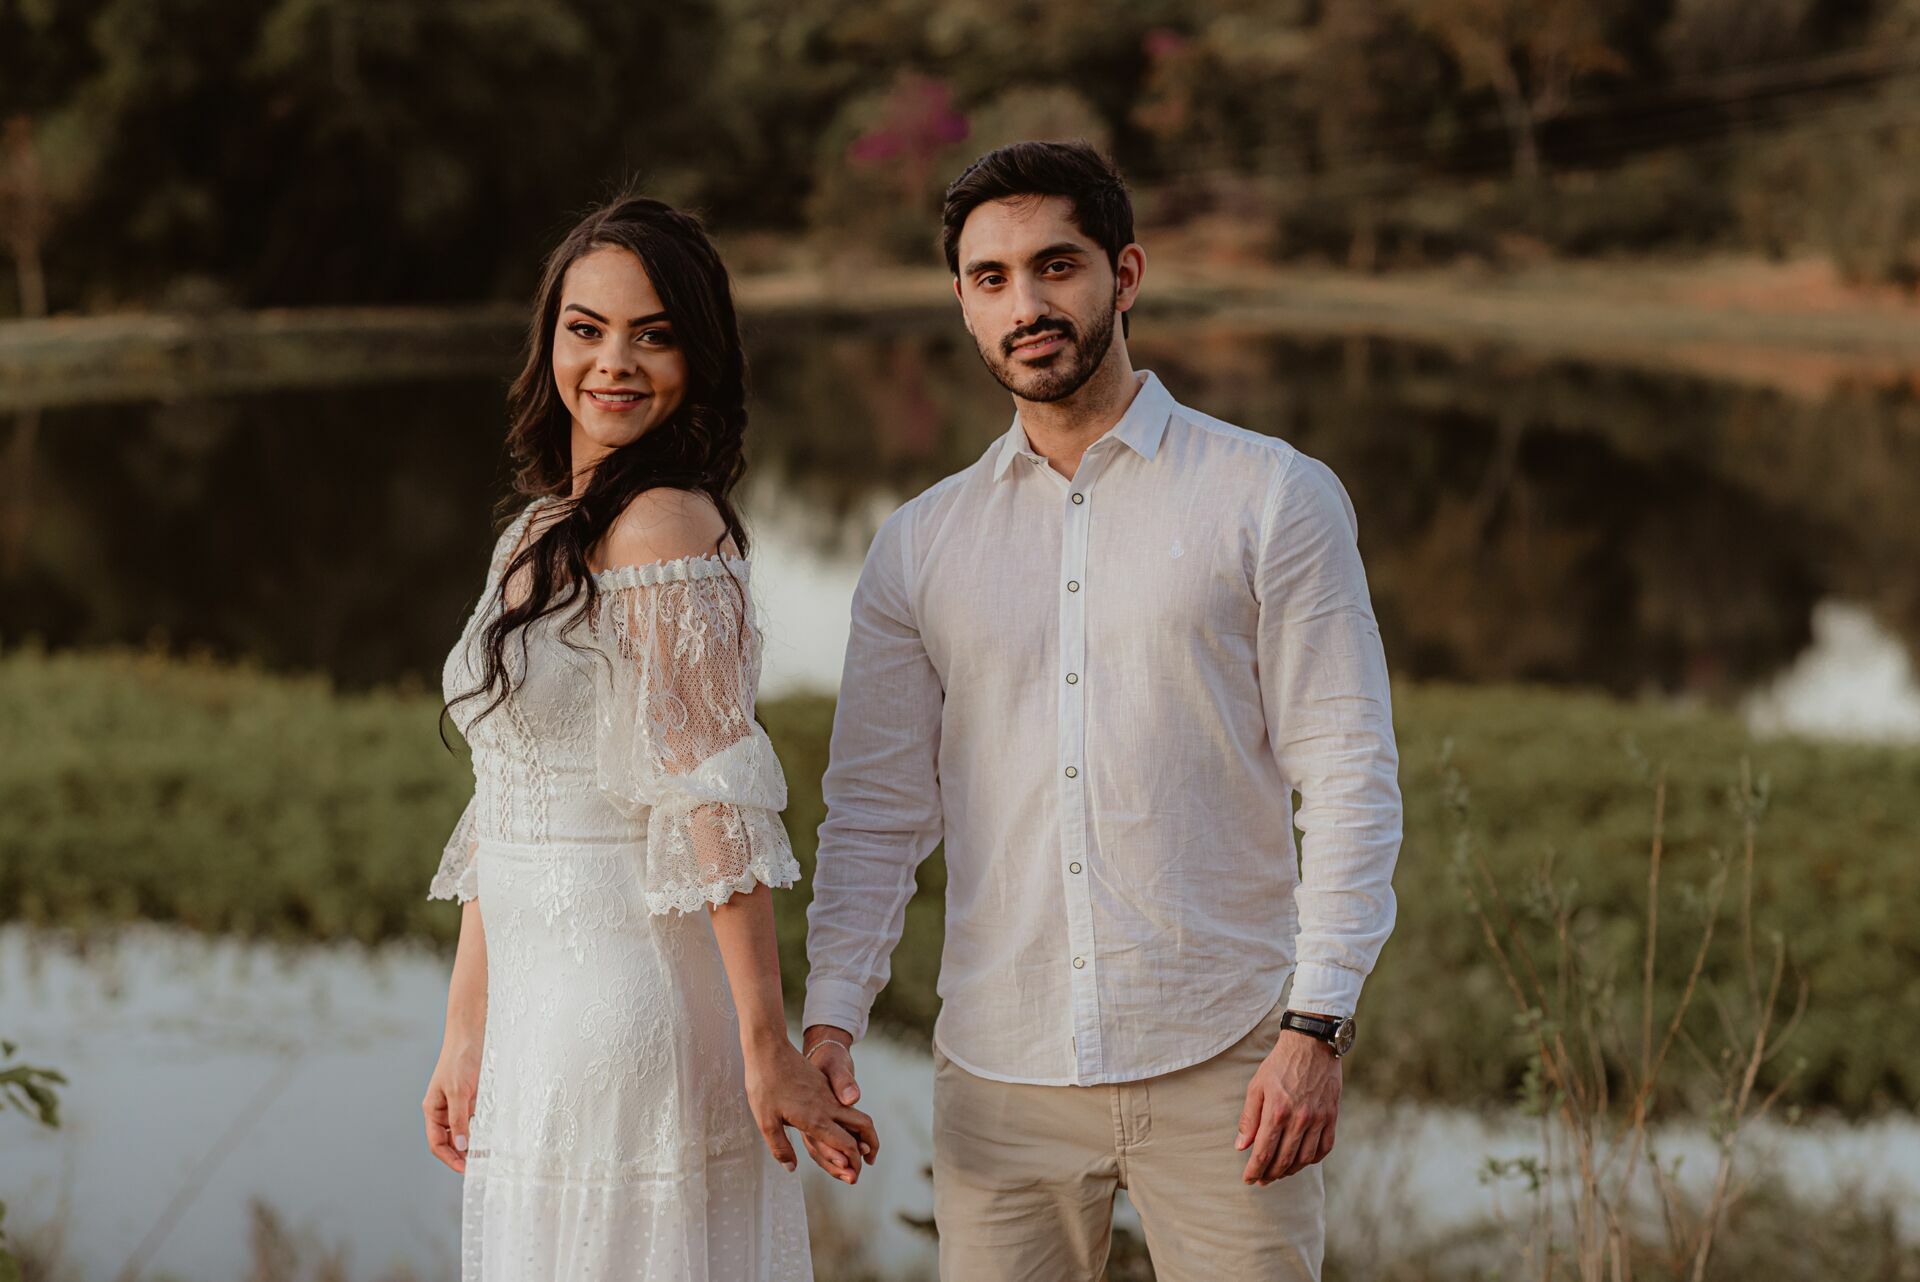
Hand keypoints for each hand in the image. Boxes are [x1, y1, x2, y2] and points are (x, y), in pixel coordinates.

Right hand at [423, 1026, 482, 1173]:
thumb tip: (460, 1145)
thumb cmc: (459, 1059)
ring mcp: (461, 1106)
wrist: (473, 1034)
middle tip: (480, 1167)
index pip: (436, 1143)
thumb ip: (458, 1118)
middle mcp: (445, 1111)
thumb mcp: (458, 1090)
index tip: (464, 1169)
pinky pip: (478, 1121)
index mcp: (433, 1110)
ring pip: (465, 1133)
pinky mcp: (475, 1099)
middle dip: (462, 1155)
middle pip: (450, 1142)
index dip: (449, 1158)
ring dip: (475, 1145)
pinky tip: (495, 1137)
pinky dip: (484, 1131)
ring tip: (489, 1157)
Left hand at [743, 1036, 877, 1184]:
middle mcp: (827, 1106)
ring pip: (856, 1115)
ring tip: (861, 1149)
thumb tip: (792, 1168)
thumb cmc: (764, 1084)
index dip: (852, 1163)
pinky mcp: (824, 1087)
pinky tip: (842, 1129)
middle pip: (862, 1127)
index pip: (845, 1144)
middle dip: (870, 1147)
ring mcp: (828, 1095)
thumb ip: (780, 1147)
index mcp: (815, 1118)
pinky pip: (844, 1108)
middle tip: (869, 1162)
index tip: (852, 1176)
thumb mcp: (765, 1121)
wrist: (769, 1048)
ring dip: (863, 1134)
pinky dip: (851, 1123)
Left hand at [1235, 1025, 1340, 1185]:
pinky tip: (1302, 1161)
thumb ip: (1249, 1118)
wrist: (1311, 1044)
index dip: (1254, 1170)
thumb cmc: (1279, 1064)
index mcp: (1277, 1111)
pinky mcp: (1332, 1116)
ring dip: (1290, 1171)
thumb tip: (1241, 1146)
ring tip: (1279, 1173)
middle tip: (1261, 1180)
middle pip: (1283, 1160)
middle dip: (1270, 1174)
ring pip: (1304, 1159)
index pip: (1264, 1152)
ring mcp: (1318, 1119)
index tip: (1248, 1179)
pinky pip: (1324, 1148)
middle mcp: (1299, 1119)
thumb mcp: (1256, 1086)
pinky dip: (1312, 1160)